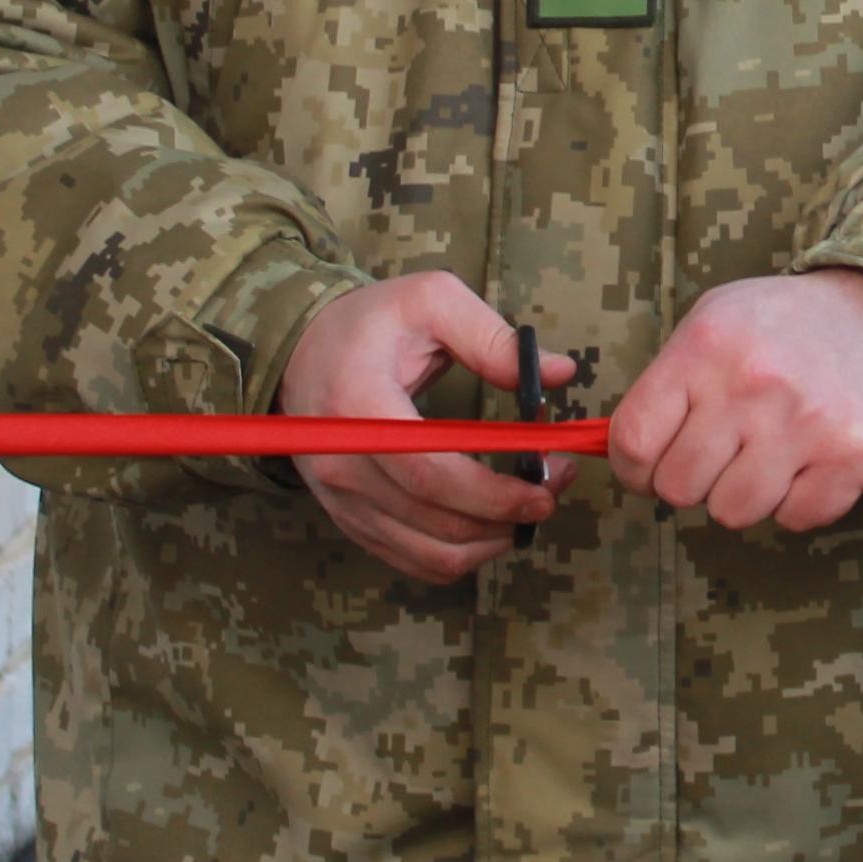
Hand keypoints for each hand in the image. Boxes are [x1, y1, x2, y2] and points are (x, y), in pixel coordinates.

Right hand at [280, 272, 576, 583]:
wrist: (301, 352)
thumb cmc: (369, 323)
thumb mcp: (430, 302)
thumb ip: (493, 339)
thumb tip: (561, 373)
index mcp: (358, 406)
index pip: (429, 472)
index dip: (494, 491)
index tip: (546, 484)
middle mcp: (341, 464)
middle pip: (434, 520)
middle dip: (507, 516)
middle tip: (553, 490)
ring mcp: (342, 499)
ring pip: (429, 553)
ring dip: (490, 541)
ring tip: (528, 507)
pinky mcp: (350, 519)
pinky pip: (411, 559)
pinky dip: (460, 554)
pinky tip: (491, 524)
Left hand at [605, 270, 862, 532]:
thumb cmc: (791, 324)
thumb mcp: (717, 321)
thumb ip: (668, 383)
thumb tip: (626, 456)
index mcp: (708, 346)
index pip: (634, 440)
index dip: (636, 468)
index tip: (653, 466)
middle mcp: (754, 383)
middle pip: (679, 487)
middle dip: (696, 480)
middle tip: (725, 455)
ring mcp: (808, 423)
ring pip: (734, 512)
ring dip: (748, 494)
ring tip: (772, 456)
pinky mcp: (856, 456)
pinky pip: (797, 518)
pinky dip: (802, 501)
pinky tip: (814, 463)